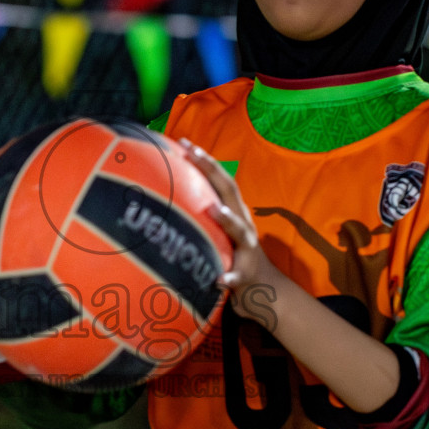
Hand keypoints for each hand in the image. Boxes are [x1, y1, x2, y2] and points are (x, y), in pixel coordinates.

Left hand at [179, 138, 274, 296]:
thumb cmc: (230, 252)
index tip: (183, 143)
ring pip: (240, 231)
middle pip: (230, 193)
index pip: (220, 180)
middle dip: (213, 171)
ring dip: (228, 220)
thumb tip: (167, 196)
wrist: (261, 286)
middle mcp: (243, 224)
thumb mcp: (219, 229)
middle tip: (193, 155)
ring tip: (215, 211)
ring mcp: (247, 249)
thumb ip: (201, 212)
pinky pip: (237, 276)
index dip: (205, 160)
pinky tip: (219, 279)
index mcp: (234, 211)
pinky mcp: (246, 274)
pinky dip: (229, 277)